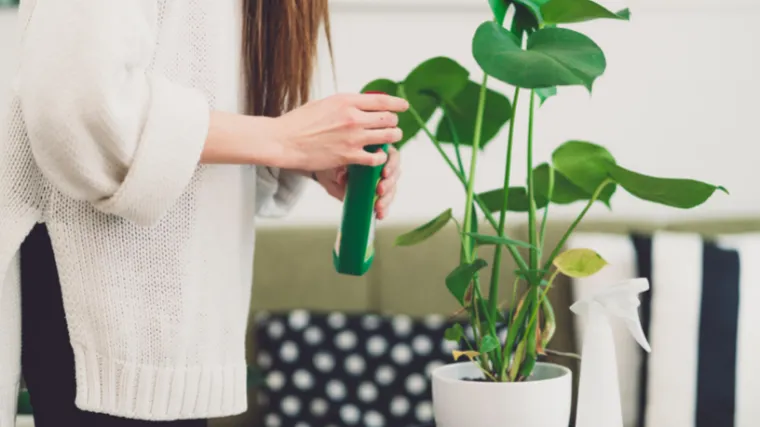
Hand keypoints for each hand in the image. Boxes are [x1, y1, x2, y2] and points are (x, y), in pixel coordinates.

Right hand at [272, 93, 407, 170]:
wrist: (284, 140)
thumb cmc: (299, 122)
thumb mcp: (324, 103)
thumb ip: (344, 105)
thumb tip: (359, 105)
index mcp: (346, 101)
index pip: (381, 100)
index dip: (397, 103)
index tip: (404, 106)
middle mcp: (353, 117)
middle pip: (388, 118)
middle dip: (394, 122)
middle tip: (393, 125)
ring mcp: (352, 137)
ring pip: (387, 136)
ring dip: (392, 138)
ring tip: (391, 139)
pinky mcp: (348, 156)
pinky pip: (375, 157)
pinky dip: (380, 157)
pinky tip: (378, 157)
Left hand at [314, 145, 400, 219]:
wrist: (327, 176)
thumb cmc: (333, 165)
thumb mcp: (333, 166)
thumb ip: (338, 170)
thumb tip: (342, 177)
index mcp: (376, 153)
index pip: (391, 156)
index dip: (391, 164)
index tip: (384, 173)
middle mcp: (382, 166)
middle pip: (395, 173)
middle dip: (389, 183)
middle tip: (380, 191)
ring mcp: (382, 181)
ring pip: (392, 189)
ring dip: (387, 198)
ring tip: (378, 206)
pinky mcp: (379, 196)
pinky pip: (385, 202)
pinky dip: (384, 209)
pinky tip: (379, 215)